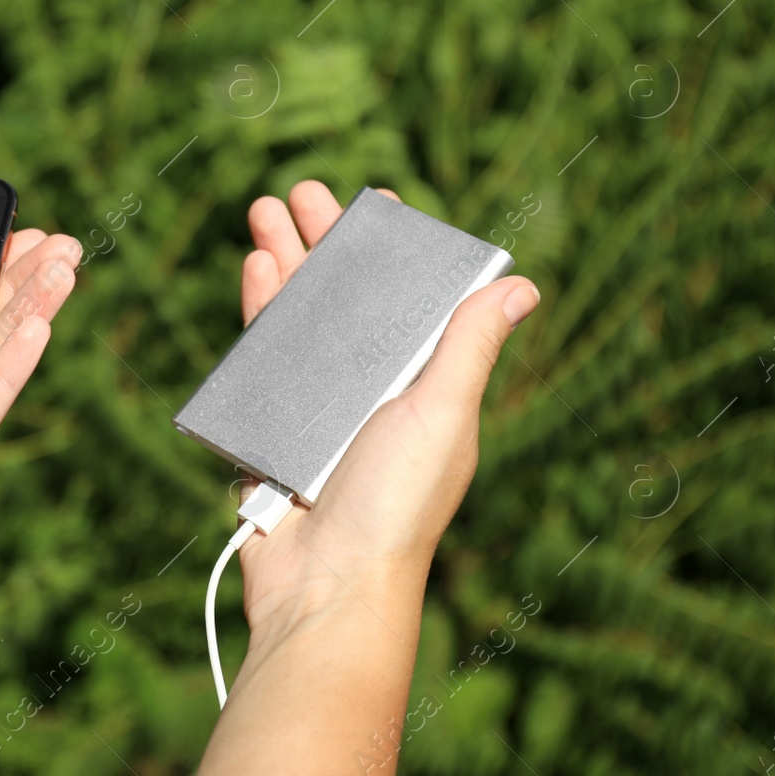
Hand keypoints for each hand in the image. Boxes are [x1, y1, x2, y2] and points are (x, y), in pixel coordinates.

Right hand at [232, 182, 539, 637]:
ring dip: (281, 262)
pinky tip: (253, 271)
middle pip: (342, 298)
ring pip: (296, 318)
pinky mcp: (268, 427)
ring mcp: (314, 408)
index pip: (406, 300)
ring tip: (261, 212)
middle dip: (321, 241)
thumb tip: (521, 286)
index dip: (391, 249)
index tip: (376, 201)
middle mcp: (366, 390)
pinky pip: (260, 359)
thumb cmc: (397, 505)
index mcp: (416, 384)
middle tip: (298, 190)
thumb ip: (470, 347)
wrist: (327, 585)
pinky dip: (256, 313)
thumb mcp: (443, 415)